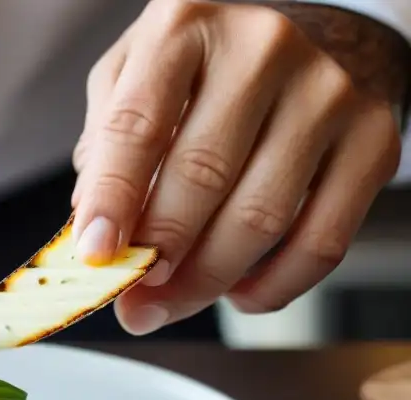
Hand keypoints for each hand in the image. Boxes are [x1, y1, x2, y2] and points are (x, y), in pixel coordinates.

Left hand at [71, 0, 402, 333]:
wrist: (317, 31)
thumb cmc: (209, 63)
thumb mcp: (140, 73)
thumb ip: (107, 141)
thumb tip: (92, 226)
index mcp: (186, 28)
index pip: (138, 125)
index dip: (113, 199)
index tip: (95, 254)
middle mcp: (262, 50)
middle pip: (202, 177)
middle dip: (159, 256)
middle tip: (132, 301)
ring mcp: (326, 94)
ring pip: (260, 218)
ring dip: (206, 281)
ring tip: (171, 303)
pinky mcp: (373, 140)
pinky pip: (321, 242)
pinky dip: (273, 287)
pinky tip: (239, 295)